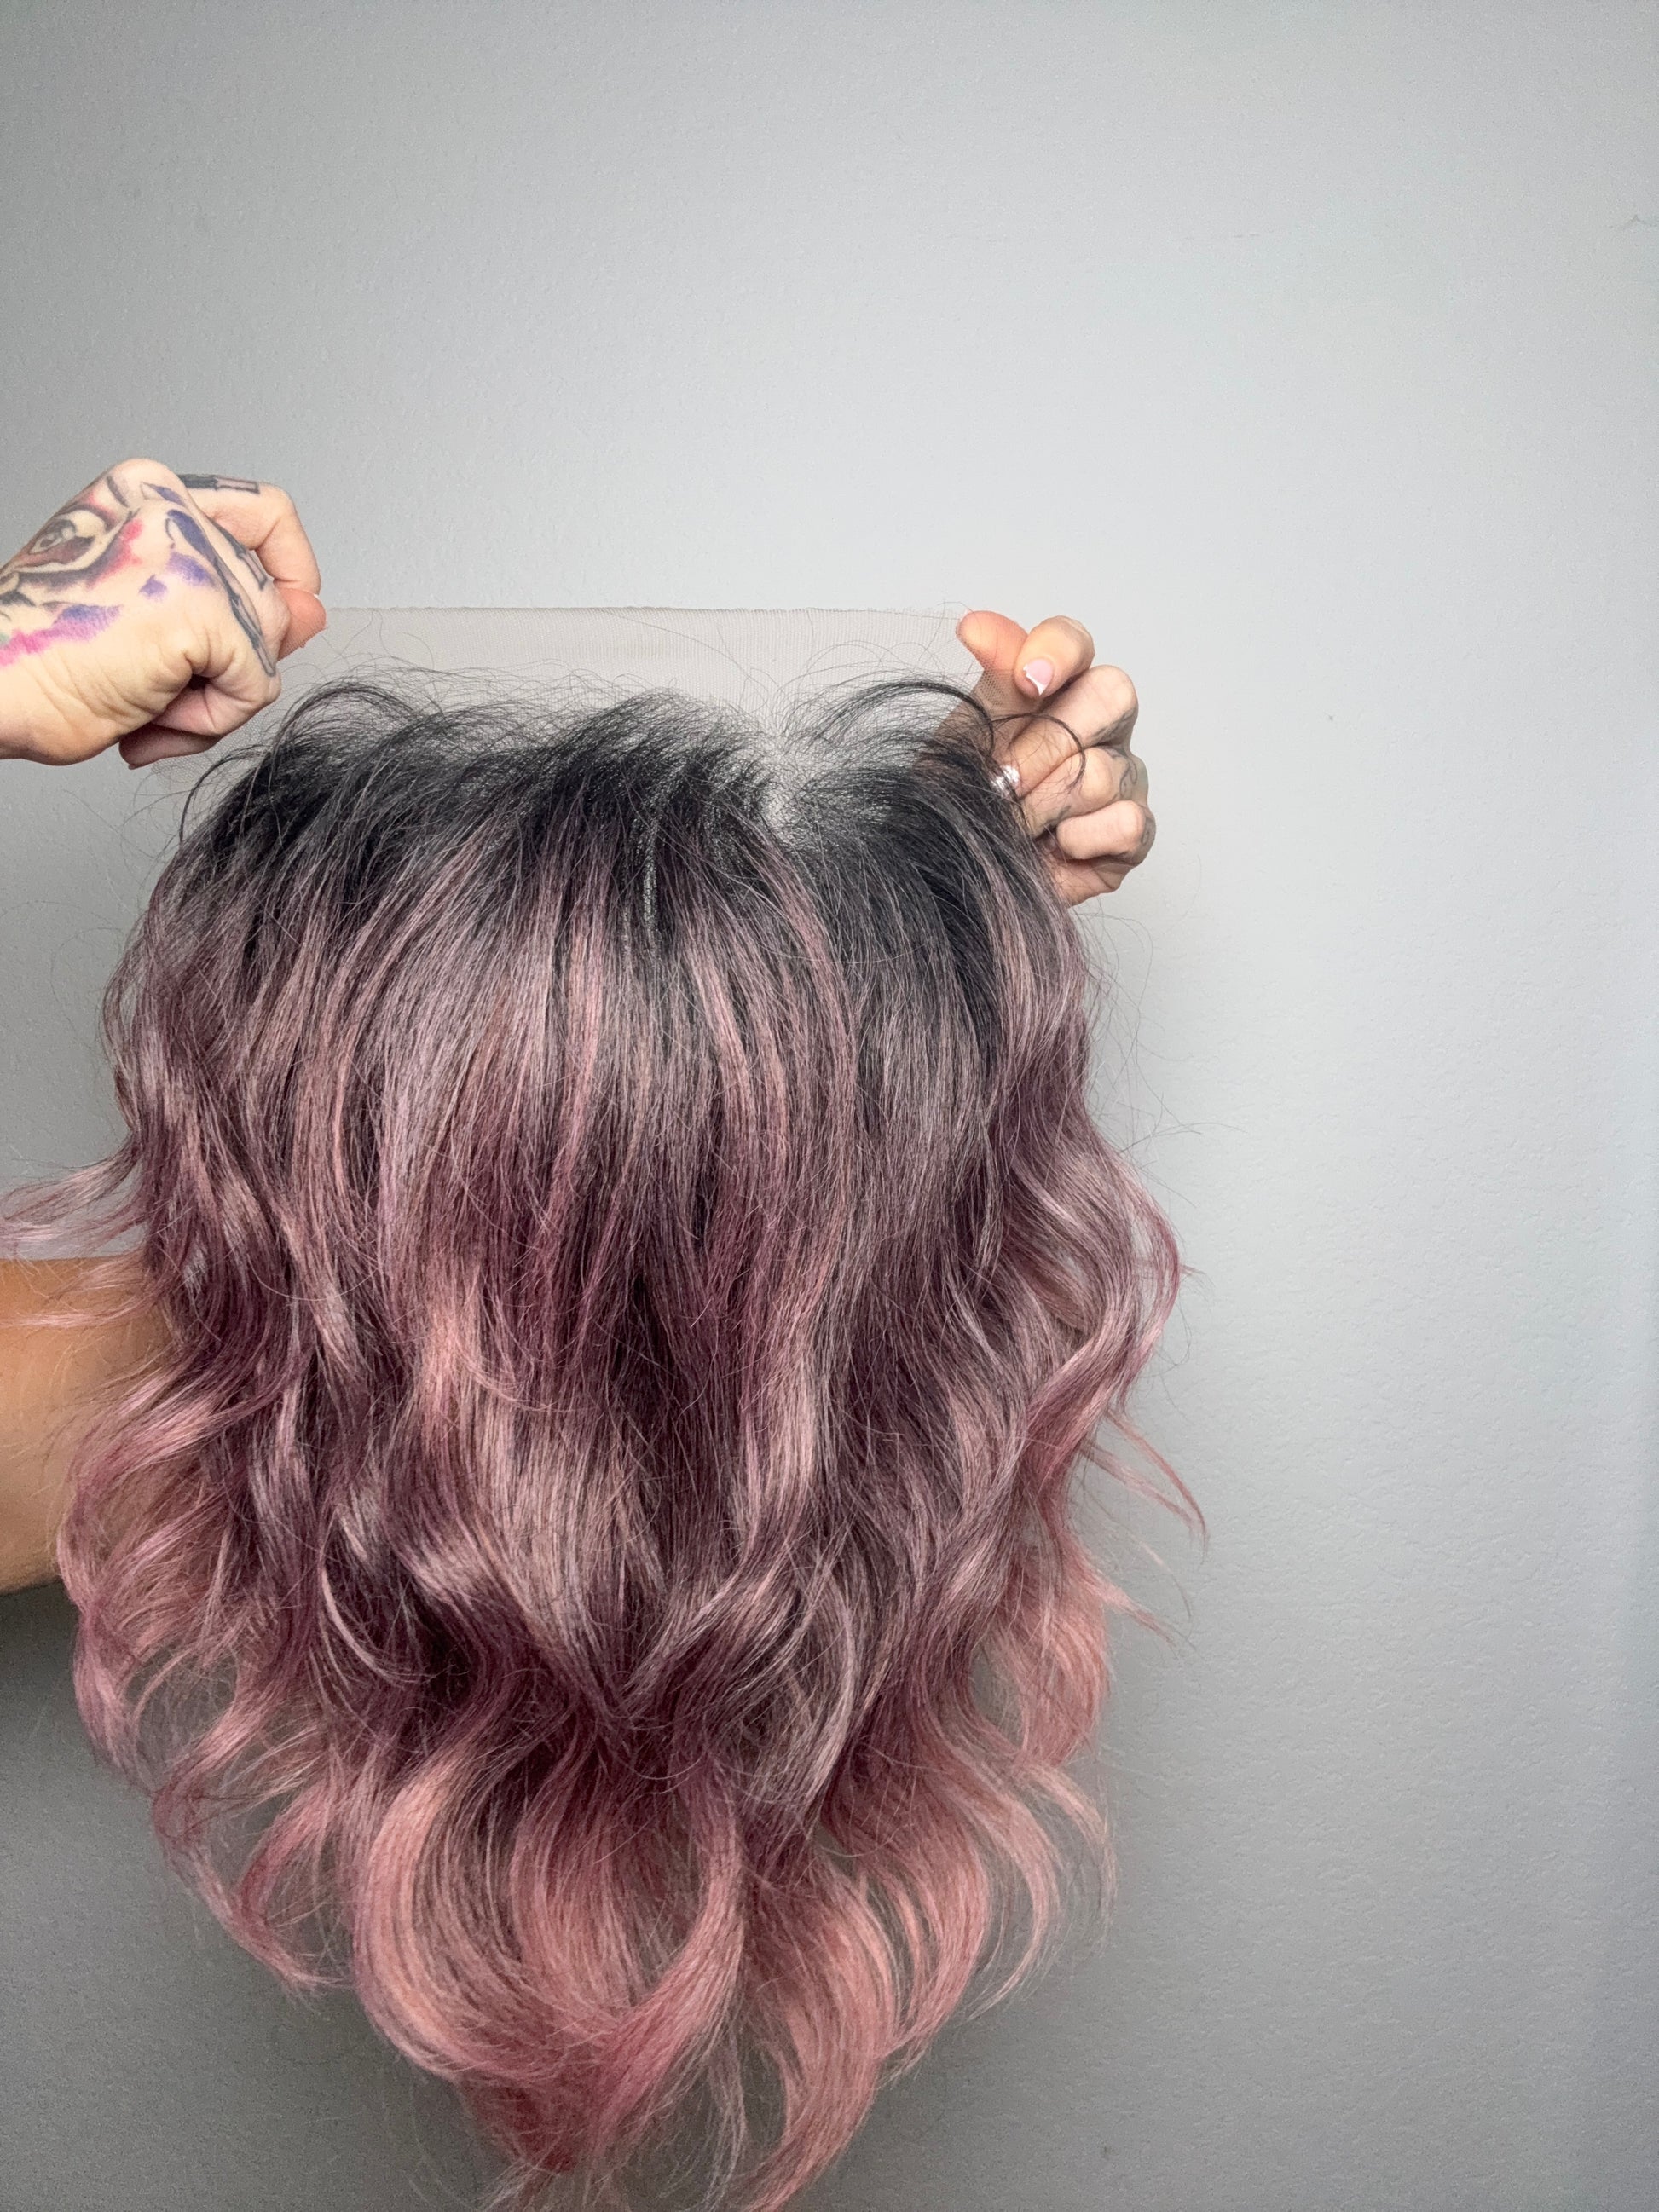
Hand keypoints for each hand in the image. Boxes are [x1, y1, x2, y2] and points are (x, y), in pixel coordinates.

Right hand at [0, 460, 324, 766]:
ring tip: (144, 700)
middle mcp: (170, 504)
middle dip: (230, 662)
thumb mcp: (156, 617)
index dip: (285, 576)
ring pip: (268, 646)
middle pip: (271, 597)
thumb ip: (237, 603)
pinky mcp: (201, 606)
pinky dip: (208, 720)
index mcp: (150, 492)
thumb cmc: (48, 657)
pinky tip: (147, 715)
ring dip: (214, 699)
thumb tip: (312, 609)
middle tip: (157, 685)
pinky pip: (256, 686)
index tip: (269, 624)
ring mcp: (188, 550)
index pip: (267, 516)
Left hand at [953, 609, 1153, 906]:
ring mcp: (1125, 777)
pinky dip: (1082, 838)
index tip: (1026, 683)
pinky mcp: (1134, 834)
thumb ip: (989, 680)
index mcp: (1061, 687)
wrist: (955, 871)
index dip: (1056, 654)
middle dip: (1043, 747)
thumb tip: (977, 625)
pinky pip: (1129, 823)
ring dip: (1044, 805)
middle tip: (1002, 781)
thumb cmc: (967, 798)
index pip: (1075, 643)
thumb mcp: (968, 734)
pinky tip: (1056, 846)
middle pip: (1112, 694)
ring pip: (1106, 771)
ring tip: (1014, 824)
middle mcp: (1103, 725)